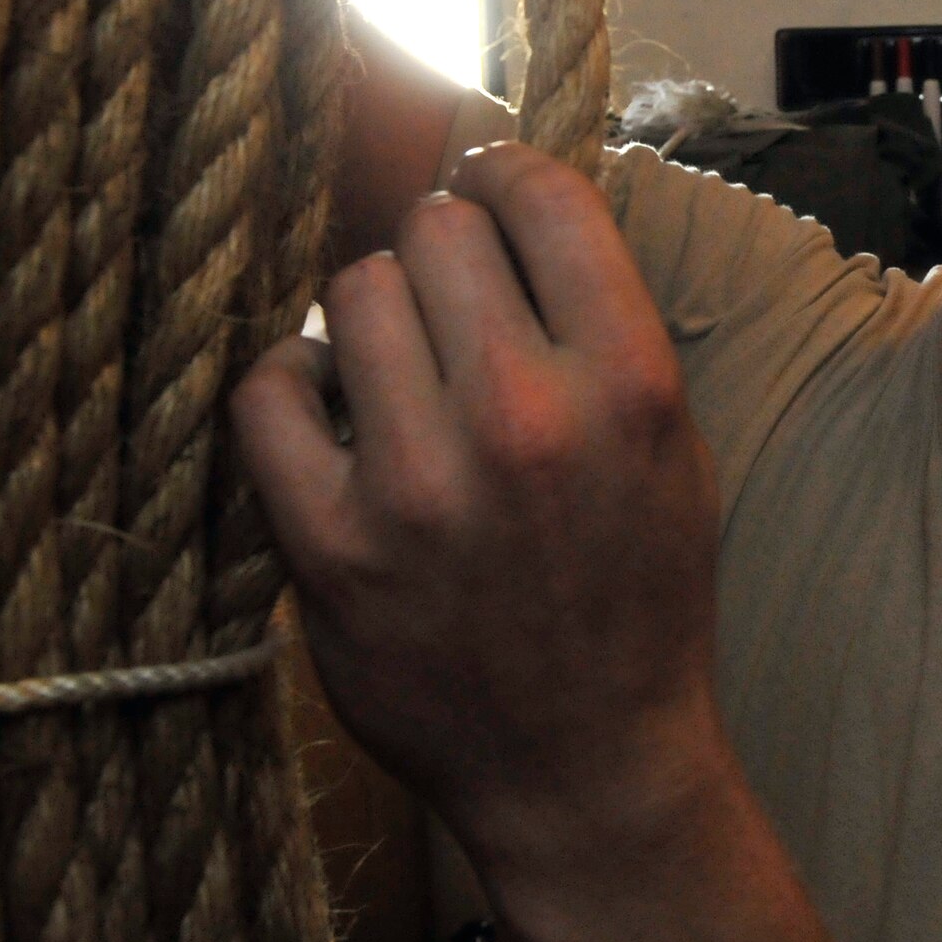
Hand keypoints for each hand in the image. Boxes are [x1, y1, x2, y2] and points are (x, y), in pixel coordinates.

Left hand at [230, 141, 724, 859]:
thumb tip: (509, 205)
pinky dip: (293, 381)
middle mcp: (528, 421)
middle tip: (450, 298)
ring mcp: (421, 486)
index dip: (507, 176)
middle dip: (442, 250)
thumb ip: (603, 324)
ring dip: (374, 312)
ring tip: (397, 362)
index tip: (490, 190)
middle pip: (437, 229)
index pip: (543, 198)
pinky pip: (268, 390)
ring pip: (353, 289)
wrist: (589, 765)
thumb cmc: (639, 594)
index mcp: (630, 386)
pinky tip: (328, 405)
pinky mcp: (332, 549)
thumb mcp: (673, 446)